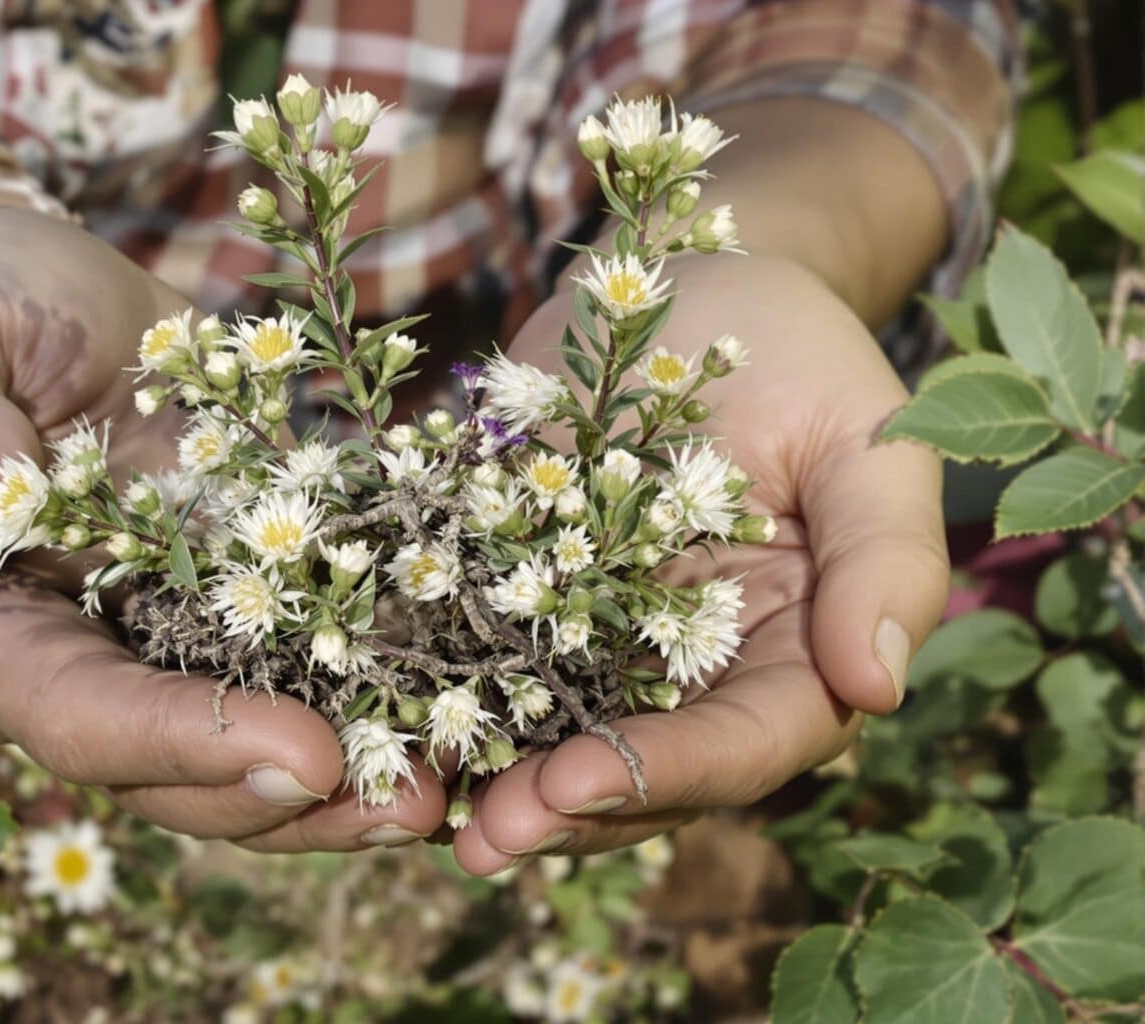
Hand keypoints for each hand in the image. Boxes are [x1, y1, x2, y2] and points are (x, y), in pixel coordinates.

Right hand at [0, 206, 448, 849]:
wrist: (33, 304)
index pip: (76, 714)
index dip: (187, 743)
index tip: (308, 754)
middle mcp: (61, 667)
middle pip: (169, 773)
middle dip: (289, 797)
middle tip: (413, 799)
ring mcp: (142, 652)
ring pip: (235, 763)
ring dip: (340, 790)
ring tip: (446, 793)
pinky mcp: (211, 620)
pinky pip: (283, 689)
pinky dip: (359, 714)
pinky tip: (445, 723)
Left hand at [451, 255, 949, 872]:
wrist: (682, 280)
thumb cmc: (796, 349)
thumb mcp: (866, 436)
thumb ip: (887, 559)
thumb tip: (879, 689)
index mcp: (797, 652)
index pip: (744, 742)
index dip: (664, 773)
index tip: (576, 785)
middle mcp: (700, 672)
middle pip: (643, 772)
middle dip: (562, 809)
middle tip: (480, 836)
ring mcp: (610, 643)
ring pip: (558, 741)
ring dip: (491, 783)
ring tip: (416, 812)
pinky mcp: (532, 599)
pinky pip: (488, 665)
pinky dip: (441, 702)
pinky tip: (378, 724)